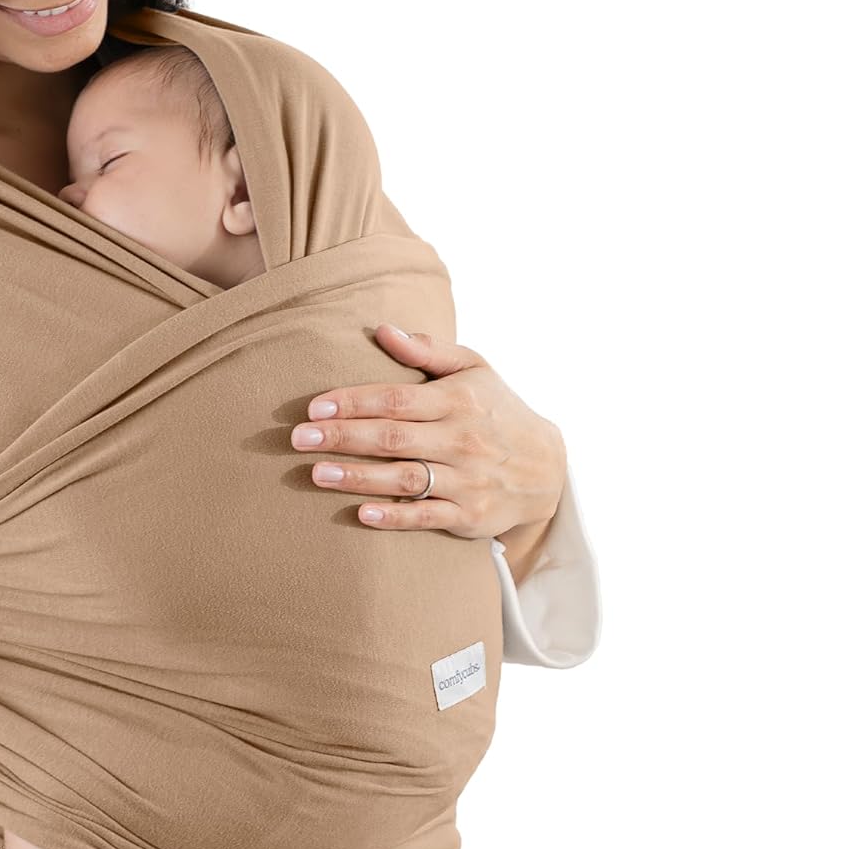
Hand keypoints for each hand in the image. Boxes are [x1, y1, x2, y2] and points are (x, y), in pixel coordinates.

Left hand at [290, 323, 566, 541]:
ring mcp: (467, 480)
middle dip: (342, 437)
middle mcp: (462, 439)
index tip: (314, 406)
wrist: (549, 468)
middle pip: (393, 438)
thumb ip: (428, 349)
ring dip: (358, 477)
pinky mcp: (470, 516)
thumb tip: (382, 330)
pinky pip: (427, 518)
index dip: (354, 402)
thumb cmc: (497, 410)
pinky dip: (395, 517)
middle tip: (298, 438)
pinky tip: (361, 514)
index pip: (397, 399)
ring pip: (405, 479)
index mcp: (458, 400)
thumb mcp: (474, 368)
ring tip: (316, 473)